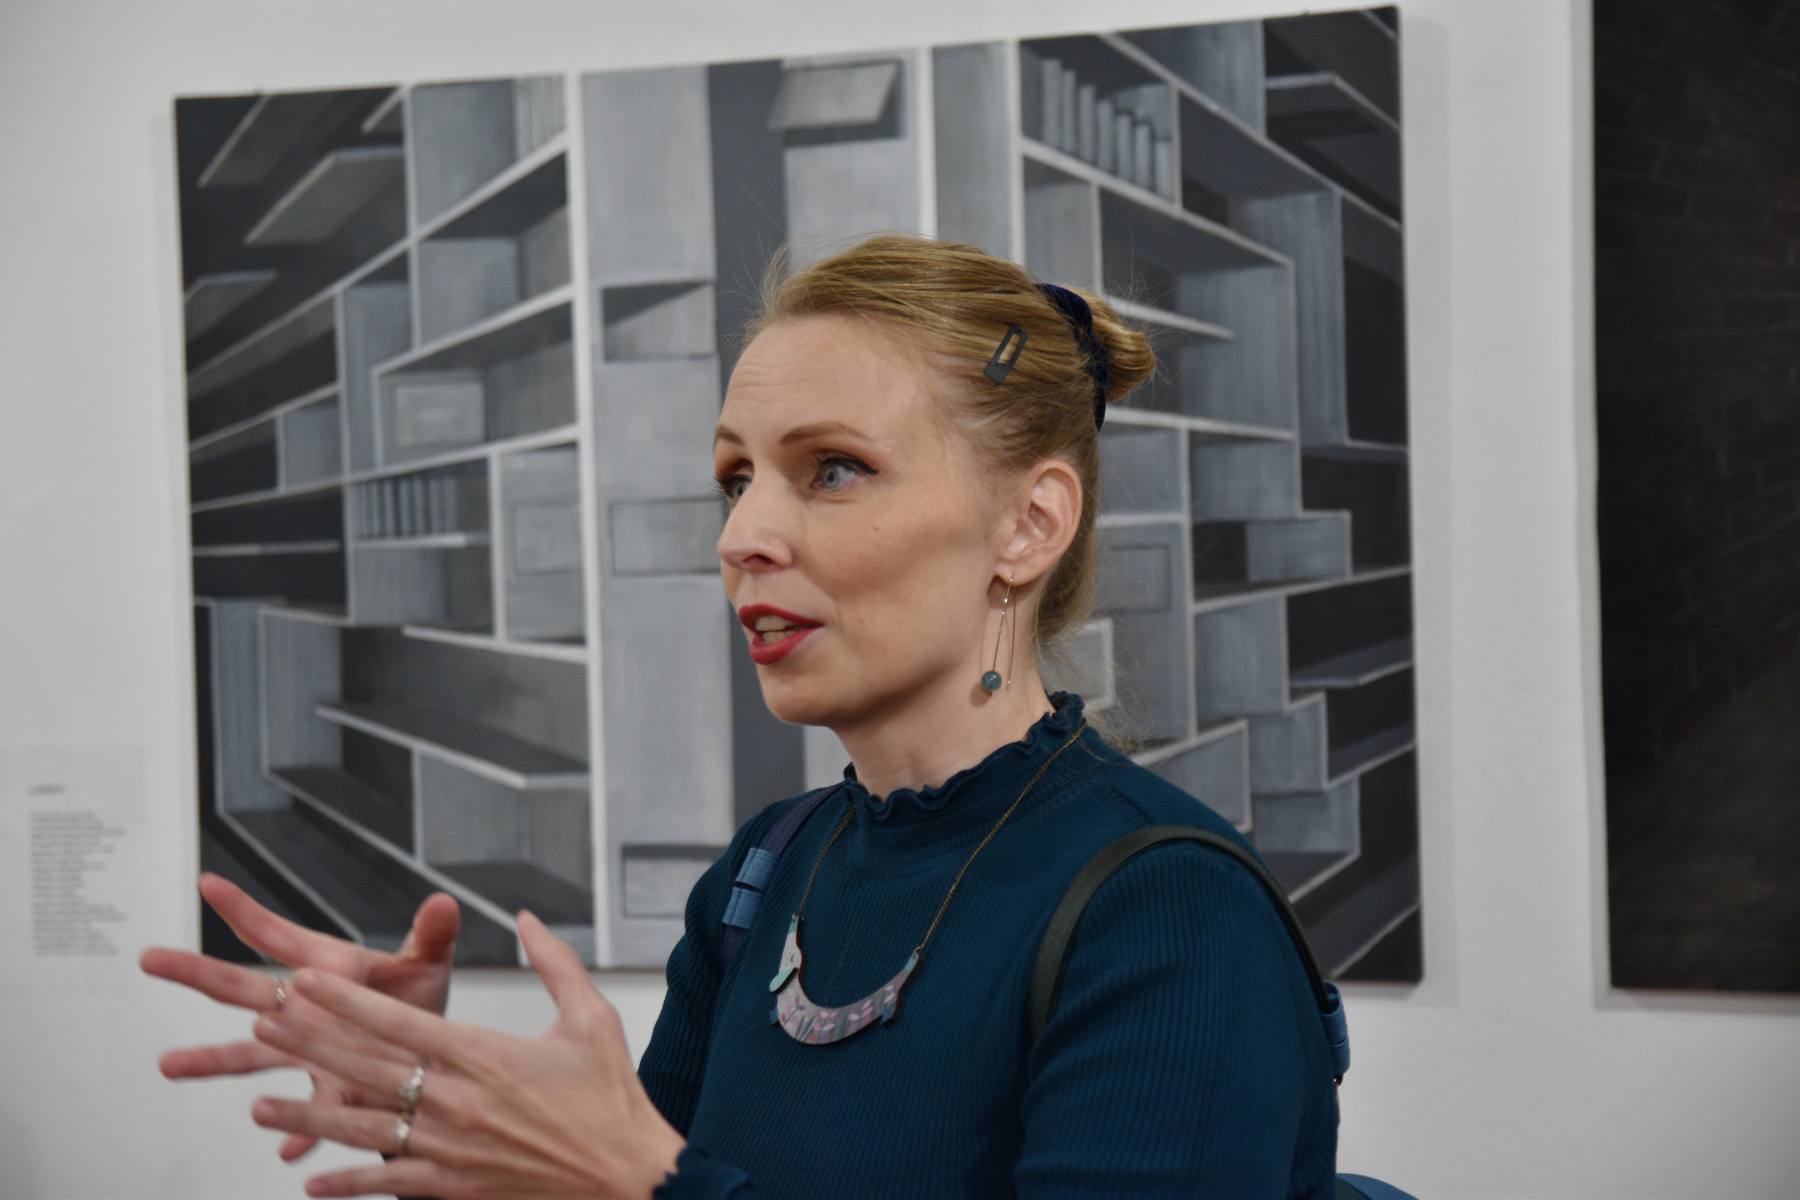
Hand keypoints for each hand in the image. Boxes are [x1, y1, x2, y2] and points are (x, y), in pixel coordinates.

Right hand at [140, 871, 461, 1161]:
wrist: (429, 1059)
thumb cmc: (419, 1004)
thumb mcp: (428, 964)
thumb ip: (432, 936)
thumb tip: (444, 902)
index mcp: (324, 968)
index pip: (277, 935)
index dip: (245, 910)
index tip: (209, 883)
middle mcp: (302, 1009)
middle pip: (241, 987)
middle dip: (196, 971)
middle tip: (150, 957)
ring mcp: (307, 1050)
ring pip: (251, 1055)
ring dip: (211, 1059)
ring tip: (169, 1063)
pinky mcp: (329, 1091)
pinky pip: (310, 1112)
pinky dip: (299, 1129)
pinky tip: (287, 1147)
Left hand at [247, 910, 686, 1199]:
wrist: (627, 1175)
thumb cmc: (611, 1097)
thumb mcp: (592, 1017)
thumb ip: (555, 963)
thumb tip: (527, 917)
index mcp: (486, 1054)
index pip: (399, 1021)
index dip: (346, 1000)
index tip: (306, 981)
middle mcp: (458, 1100)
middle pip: (367, 1067)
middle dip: (310, 1044)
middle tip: (263, 1023)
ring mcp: (452, 1148)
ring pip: (365, 1128)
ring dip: (309, 1115)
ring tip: (261, 1104)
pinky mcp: (456, 1186)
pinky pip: (391, 1182)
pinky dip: (350, 1182)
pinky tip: (313, 1179)